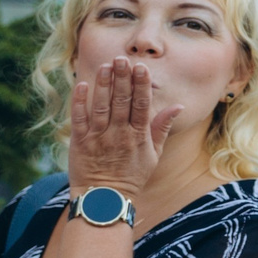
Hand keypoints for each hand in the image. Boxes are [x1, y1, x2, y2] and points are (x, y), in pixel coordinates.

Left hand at [67, 56, 179, 197]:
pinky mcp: (80, 143)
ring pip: (101, 107)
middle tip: (122, 59)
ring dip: (104, 85)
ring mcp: (98, 138)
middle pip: (122, 102)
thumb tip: (178, 106)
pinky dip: (80, 102)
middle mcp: (119, 135)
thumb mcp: (153, 154)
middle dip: (122, 79)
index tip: (141, 68)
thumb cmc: (131, 176)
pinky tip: (81, 85)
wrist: (104, 198)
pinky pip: (79, 119)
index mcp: (138, 136)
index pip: (141, 105)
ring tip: (106, 66)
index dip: (141, 85)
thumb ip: (162, 128)